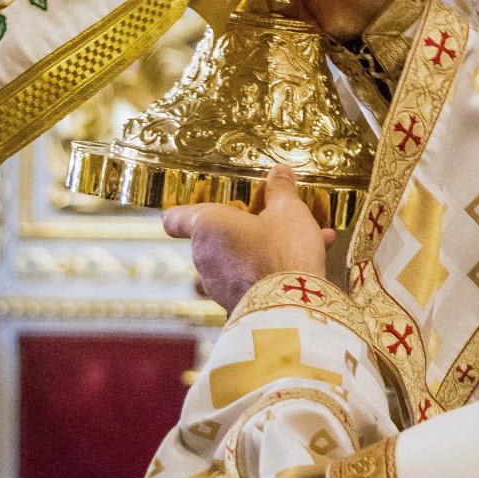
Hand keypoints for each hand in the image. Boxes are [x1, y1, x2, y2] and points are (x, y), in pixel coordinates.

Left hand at [164, 166, 335, 311]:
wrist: (291, 305)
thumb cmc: (282, 250)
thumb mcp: (288, 210)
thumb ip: (281, 190)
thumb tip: (280, 172)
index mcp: (207, 225)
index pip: (175, 219)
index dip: (181, 212)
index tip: (191, 209)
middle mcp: (204, 256)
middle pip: (210, 238)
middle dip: (238, 229)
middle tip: (265, 220)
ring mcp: (216, 284)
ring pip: (234, 260)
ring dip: (256, 251)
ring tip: (297, 242)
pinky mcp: (232, 304)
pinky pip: (249, 280)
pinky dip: (267, 272)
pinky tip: (303, 266)